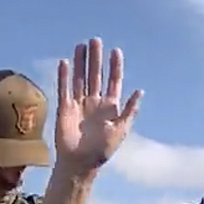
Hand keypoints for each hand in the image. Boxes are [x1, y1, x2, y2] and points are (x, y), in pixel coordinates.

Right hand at [55, 38, 142, 175]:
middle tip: (96, 40)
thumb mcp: (121, 130)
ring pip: (80, 78)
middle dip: (96, 58)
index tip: (116, 51)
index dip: (115, 67)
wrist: (80, 164)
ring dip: (81, 62)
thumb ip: (129, 111)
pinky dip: (64, 76)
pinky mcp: (65, 108)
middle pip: (96, 75)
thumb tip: (139, 91)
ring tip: (81, 45)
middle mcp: (94, 103)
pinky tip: (65, 62)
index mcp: (110, 107)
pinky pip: (64, 89)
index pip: (113, 82)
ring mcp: (79, 104)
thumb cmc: (102, 150)